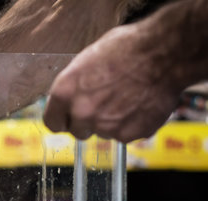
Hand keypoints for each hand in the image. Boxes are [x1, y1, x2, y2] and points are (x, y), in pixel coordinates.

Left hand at [44, 24, 179, 142]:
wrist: (165, 54)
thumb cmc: (127, 48)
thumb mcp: (88, 59)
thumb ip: (75, 85)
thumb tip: (72, 97)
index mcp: (64, 92)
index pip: (52, 122)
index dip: (62, 120)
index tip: (69, 118)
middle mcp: (81, 113)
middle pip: (77, 131)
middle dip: (88, 122)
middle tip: (105, 104)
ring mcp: (104, 126)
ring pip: (102, 133)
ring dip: (111, 122)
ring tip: (127, 99)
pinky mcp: (128, 134)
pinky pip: (125, 135)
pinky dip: (132, 125)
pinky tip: (140, 105)